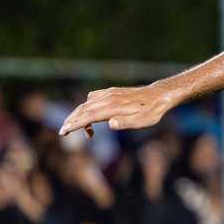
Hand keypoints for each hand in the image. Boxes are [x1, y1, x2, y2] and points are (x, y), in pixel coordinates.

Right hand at [59, 84, 173, 137]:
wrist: (160, 95)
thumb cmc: (152, 111)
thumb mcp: (141, 121)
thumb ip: (124, 122)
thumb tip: (110, 124)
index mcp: (113, 107)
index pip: (89, 116)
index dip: (75, 124)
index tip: (64, 131)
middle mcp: (108, 98)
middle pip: (83, 109)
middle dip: (71, 120)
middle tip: (63, 132)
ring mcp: (109, 93)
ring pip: (87, 103)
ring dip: (78, 114)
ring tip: (78, 128)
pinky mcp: (112, 91)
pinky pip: (93, 98)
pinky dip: (87, 107)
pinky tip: (91, 114)